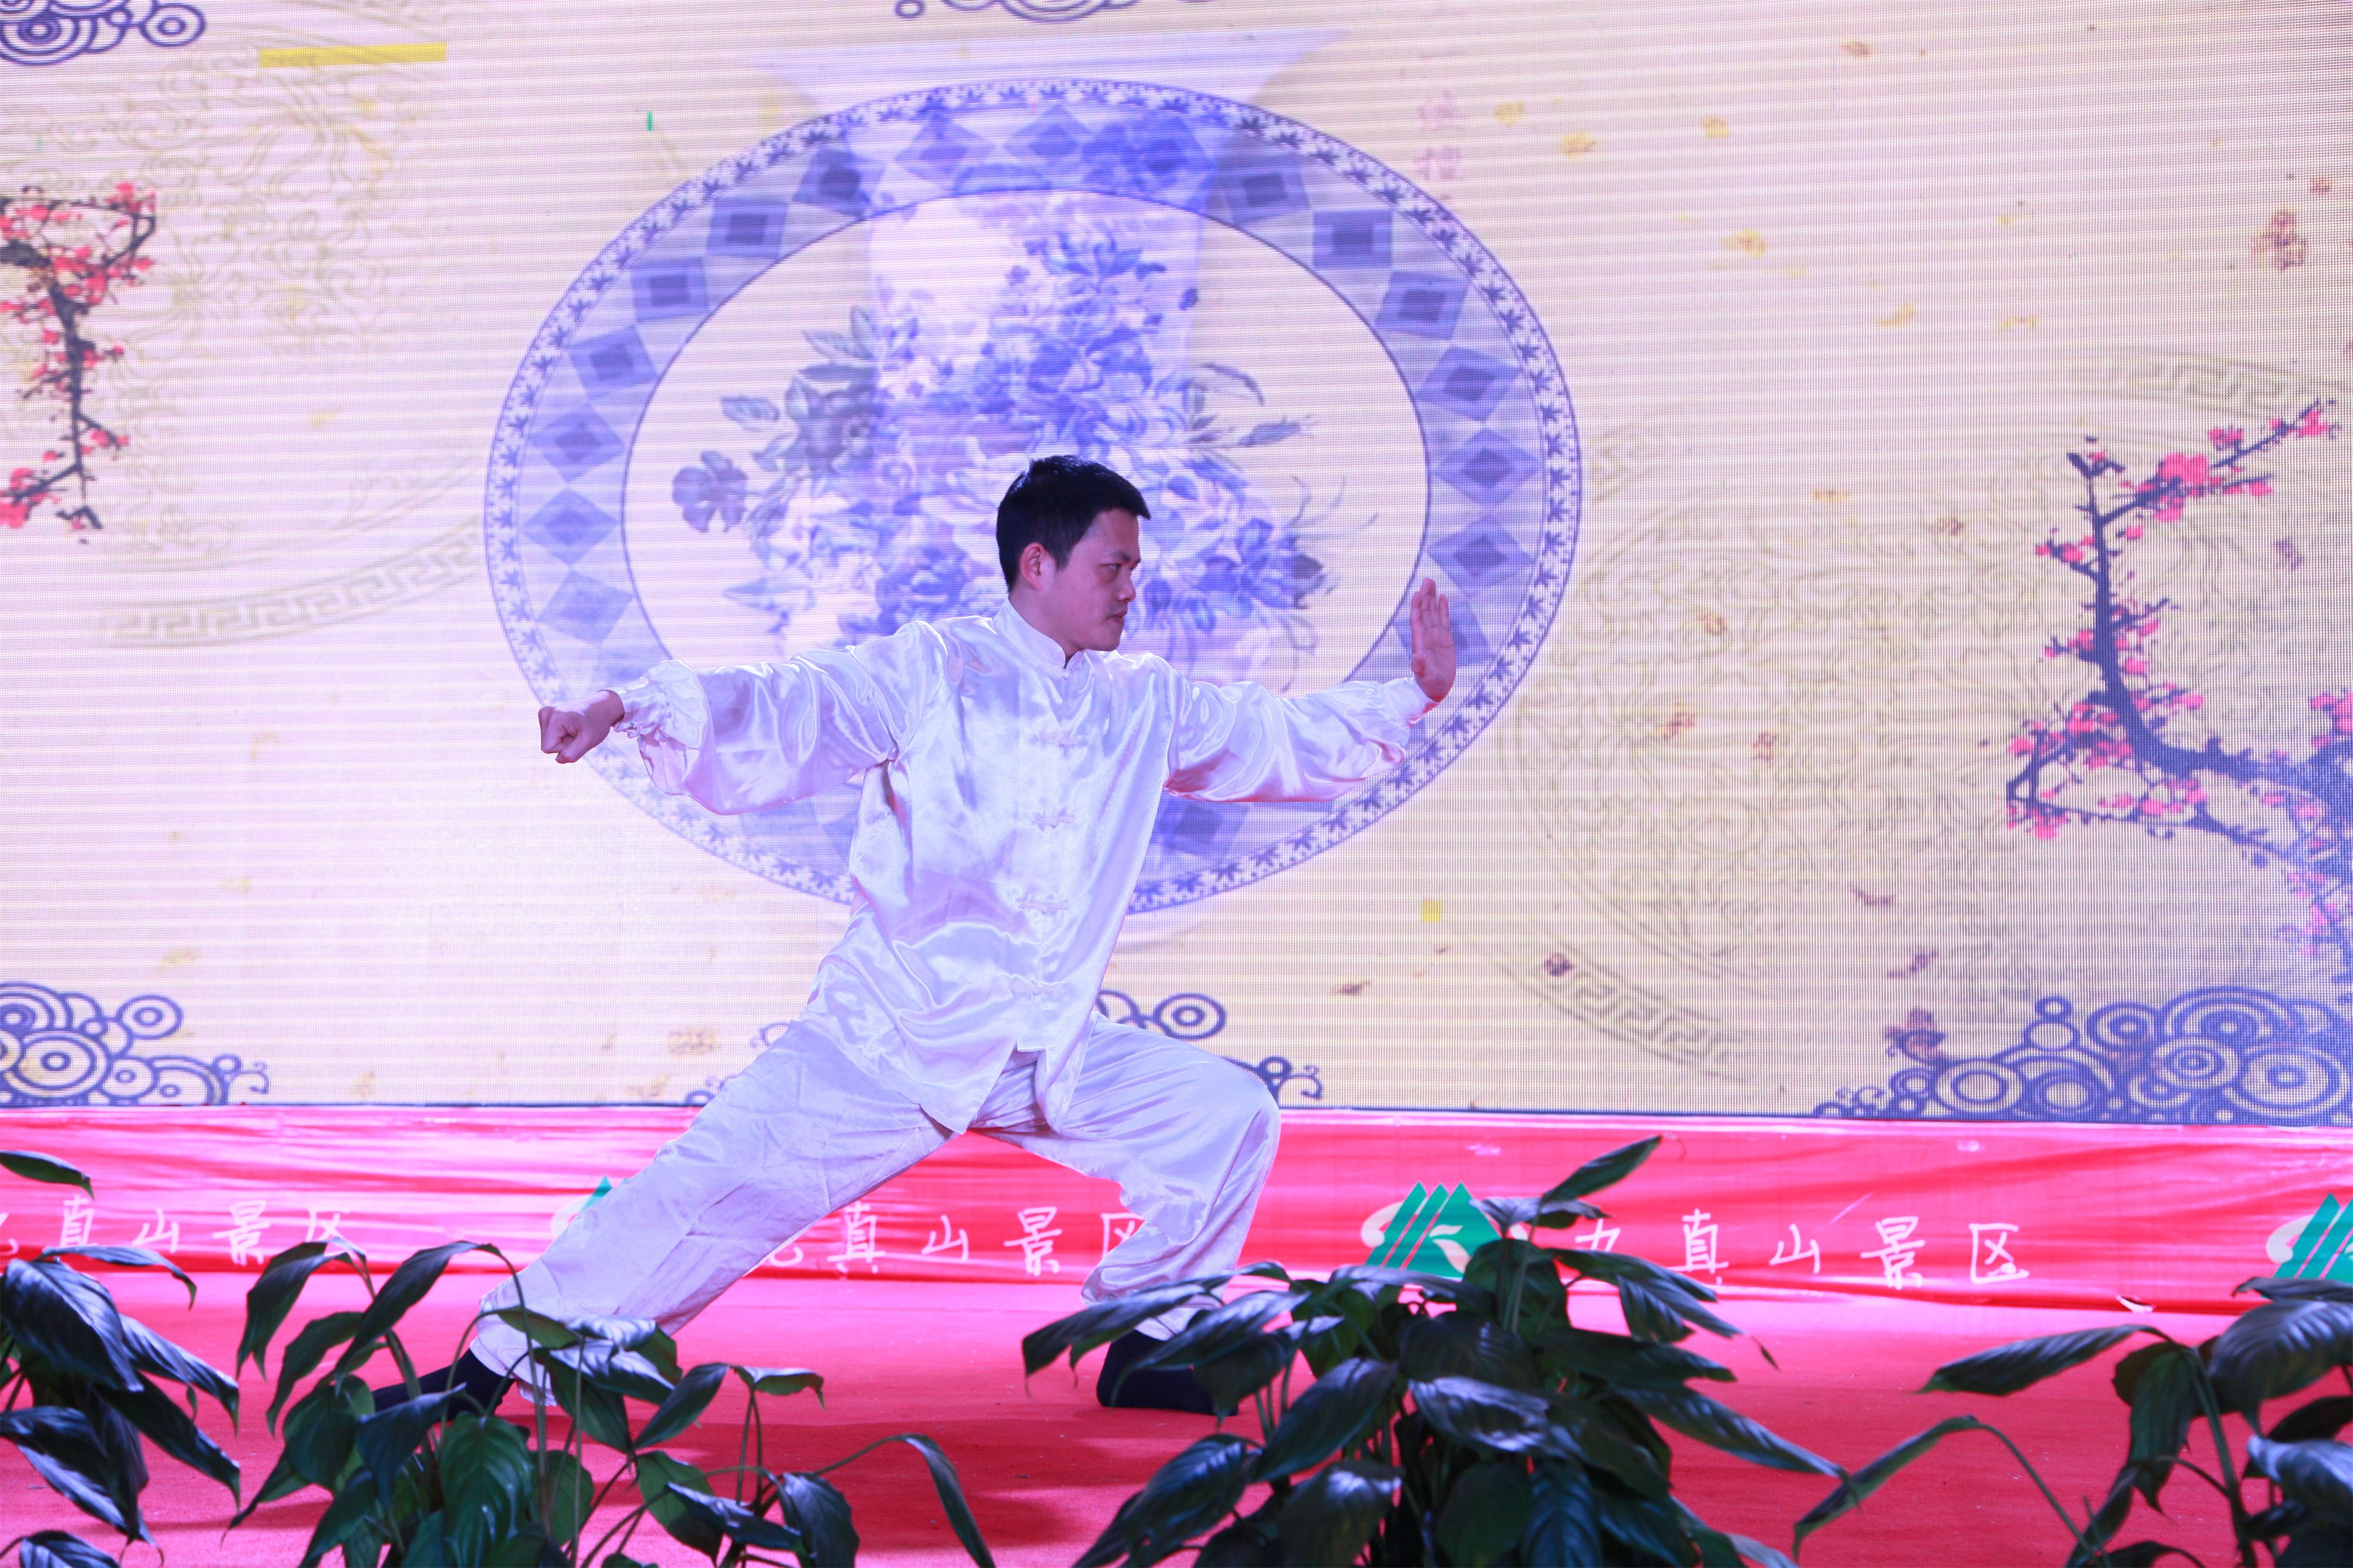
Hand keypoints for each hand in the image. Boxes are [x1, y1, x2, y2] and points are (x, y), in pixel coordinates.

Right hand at [539, 690, 621, 763]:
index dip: (564, 748)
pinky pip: (549, 735)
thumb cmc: (597, 723)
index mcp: (555, 718)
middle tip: (578, 732)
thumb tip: (558, 760)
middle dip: (563, 743)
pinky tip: (571, 725)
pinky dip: (561, 733)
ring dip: (563, 739)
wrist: (601, 706)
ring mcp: (545, 711)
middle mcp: (546, 712)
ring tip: (575, 728)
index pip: (548, 748)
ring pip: (547, 740)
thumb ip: (573, 753)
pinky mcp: (546, 713)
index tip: (577, 736)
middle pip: (547, 744)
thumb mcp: (589, 741)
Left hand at [1409, 577, 1455, 703]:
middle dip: (1425, 595)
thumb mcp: (1425, 677)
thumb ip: (1420, 667)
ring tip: (1432, 582)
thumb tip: (1416, 658)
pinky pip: (1443, 620)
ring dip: (1432, 598)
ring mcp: (1435, 636)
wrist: (1436, 690)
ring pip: (1433, 613)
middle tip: (1427, 579)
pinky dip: (1443, 608)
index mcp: (1420, 642)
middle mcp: (1426, 636)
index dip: (1417, 606)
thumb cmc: (1429, 685)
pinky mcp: (1445, 639)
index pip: (1417, 620)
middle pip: (1424, 611)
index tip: (1418, 592)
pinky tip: (1442, 597)